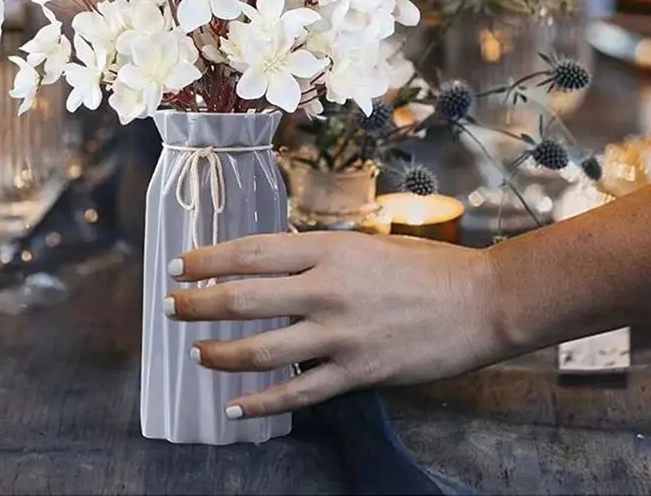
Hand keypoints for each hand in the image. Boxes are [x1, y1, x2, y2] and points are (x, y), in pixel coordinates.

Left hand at [165, 232, 497, 418]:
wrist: (481, 301)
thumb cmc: (427, 265)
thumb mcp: (367, 244)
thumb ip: (321, 256)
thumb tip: (275, 266)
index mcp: (330, 249)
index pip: (251, 252)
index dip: (208, 259)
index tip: (179, 265)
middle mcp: (327, 289)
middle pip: (242, 298)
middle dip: (197, 303)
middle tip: (169, 306)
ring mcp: (340, 334)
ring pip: (259, 349)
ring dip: (217, 352)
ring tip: (195, 352)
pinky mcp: (358, 372)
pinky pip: (297, 393)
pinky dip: (259, 401)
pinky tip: (234, 406)